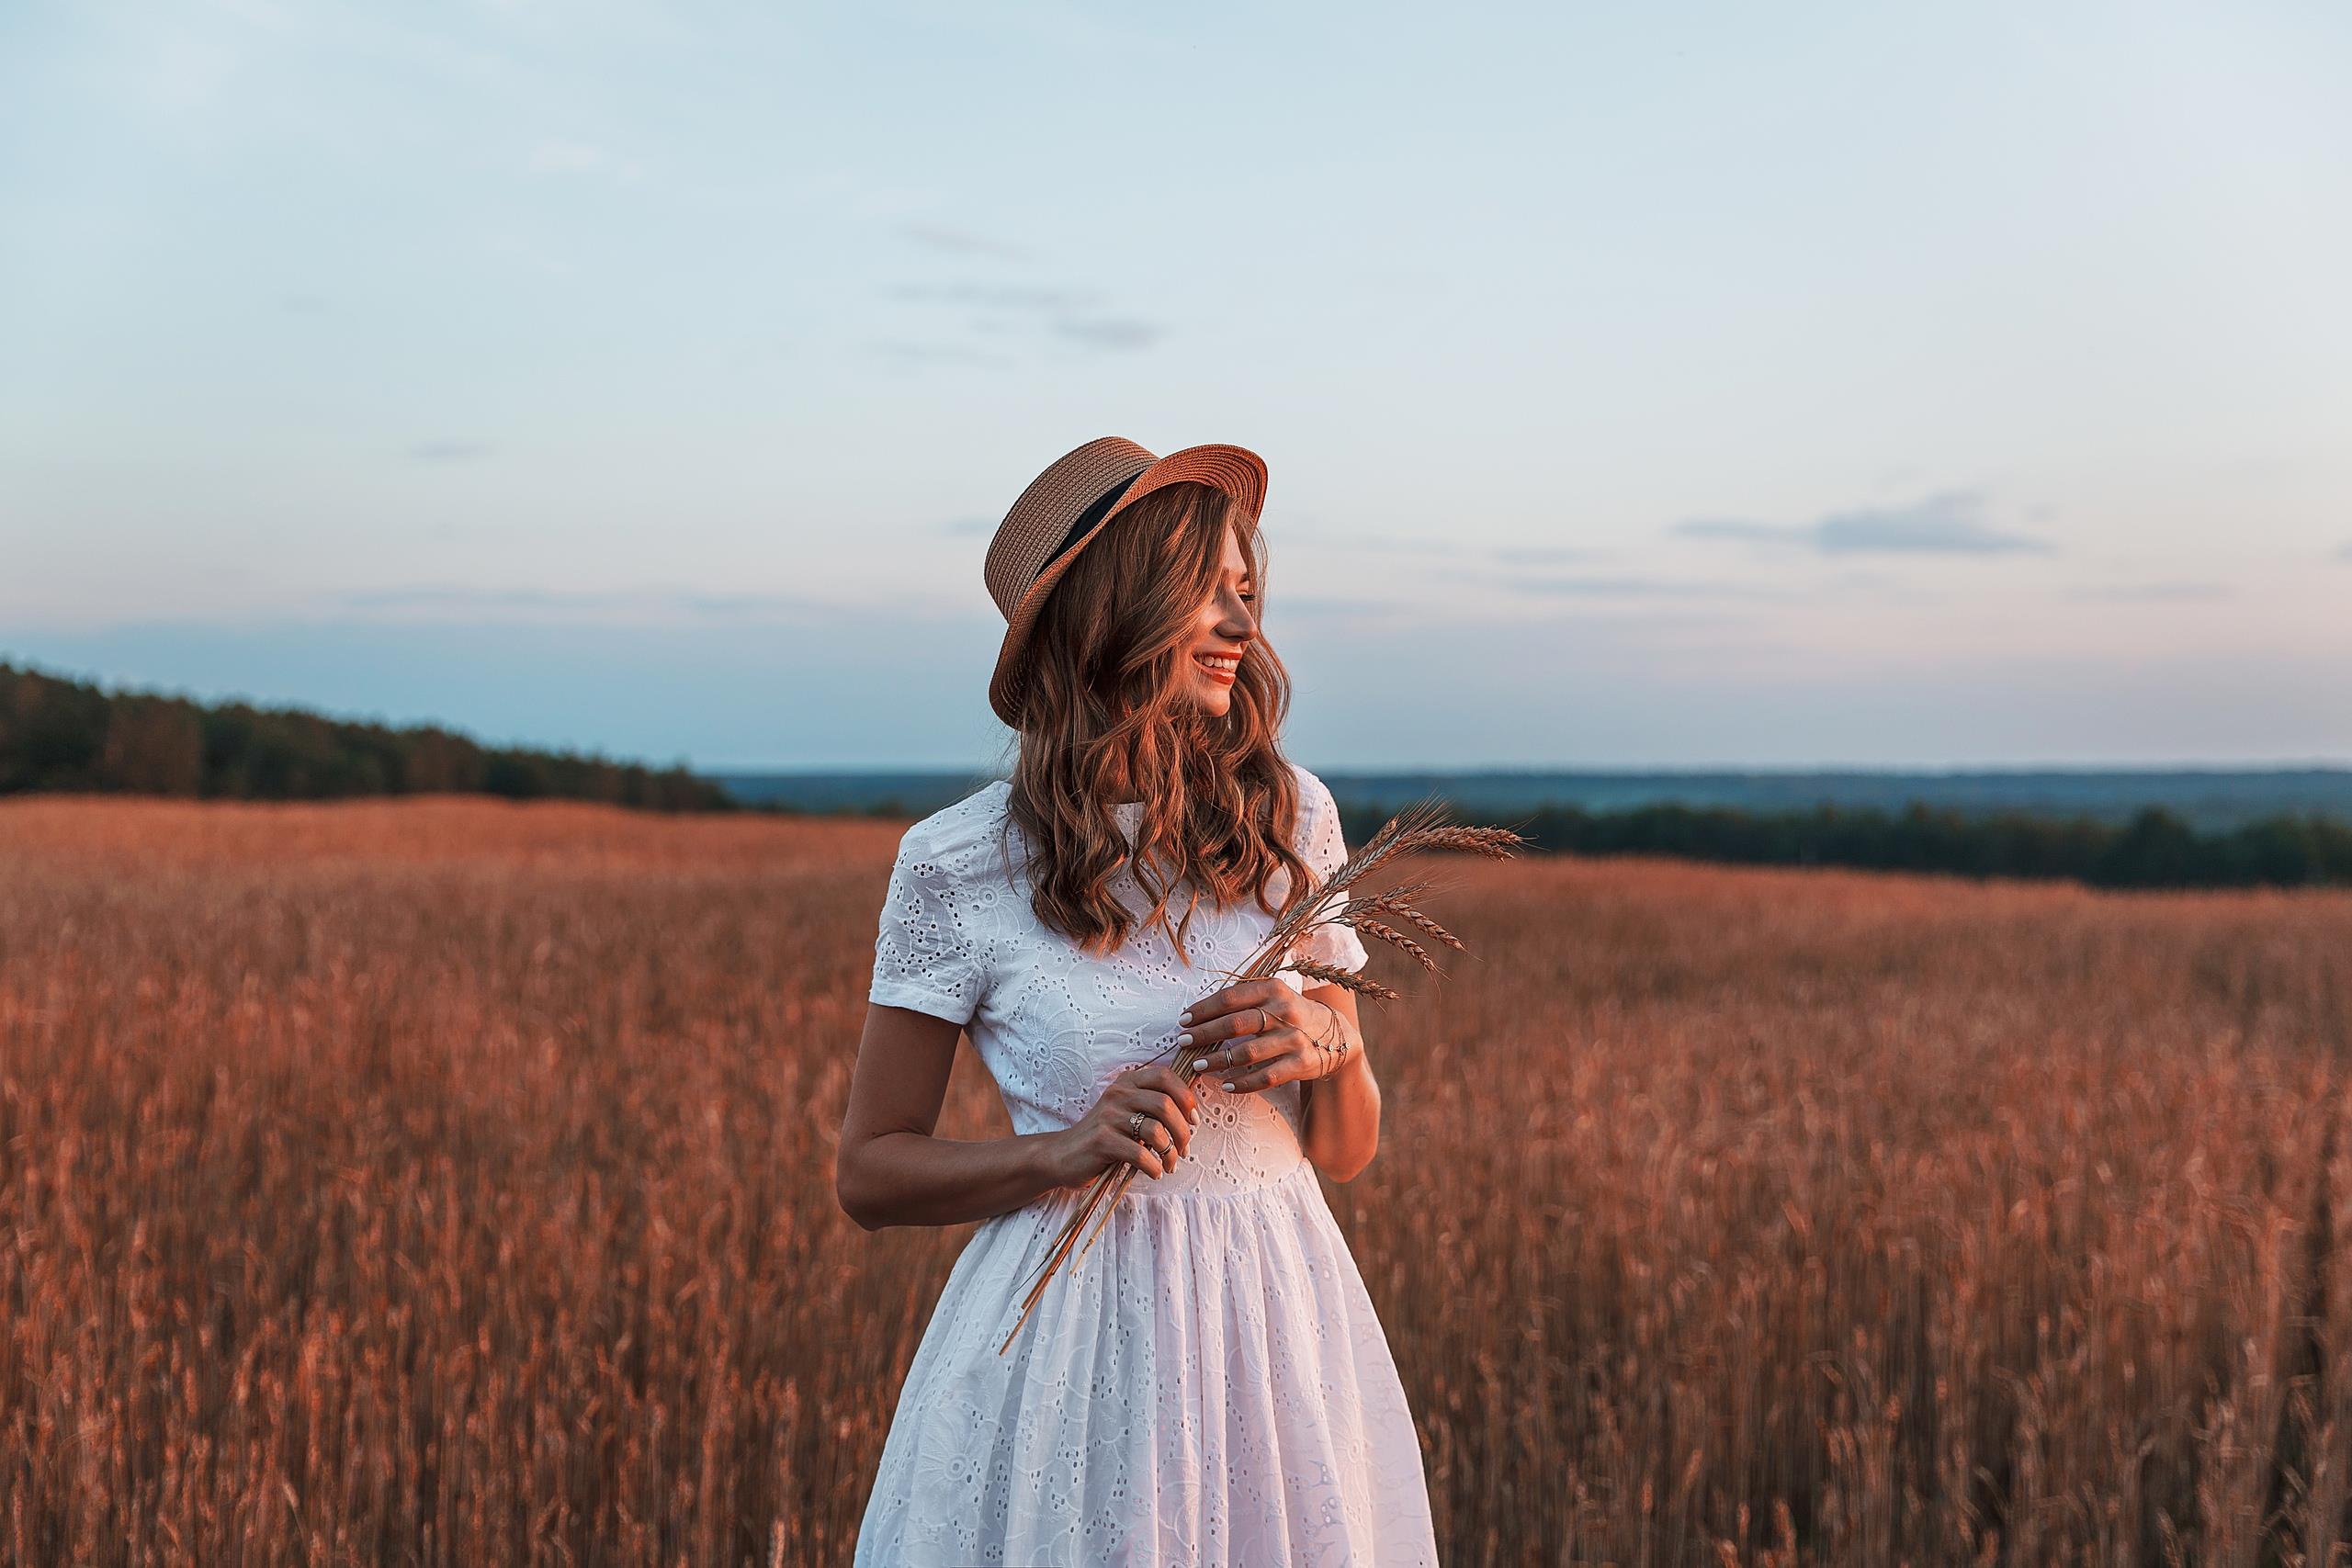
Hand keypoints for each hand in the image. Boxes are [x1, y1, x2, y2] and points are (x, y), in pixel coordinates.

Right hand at [1045, 1064, 1200, 1184]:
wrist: (1064, 1155)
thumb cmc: (1106, 1136)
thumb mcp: (1128, 1112)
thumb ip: (1153, 1108)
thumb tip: (1192, 1117)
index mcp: (1127, 1082)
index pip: (1165, 1076)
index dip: (1186, 1097)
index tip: (1192, 1120)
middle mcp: (1118, 1094)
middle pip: (1165, 1105)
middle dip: (1183, 1132)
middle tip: (1184, 1149)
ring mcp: (1108, 1116)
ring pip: (1155, 1131)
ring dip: (1170, 1153)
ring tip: (1169, 1164)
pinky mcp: (1102, 1141)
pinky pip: (1140, 1154)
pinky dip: (1154, 1167)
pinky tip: (1154, 1172)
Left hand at [1175, 978, 1357, 1094]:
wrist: (1335, 1034)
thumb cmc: (1290, 1014)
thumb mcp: (1273, 996)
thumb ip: (1242, 999)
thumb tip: (1199, 1012)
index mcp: (1273, 989)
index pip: (1230, 998)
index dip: (1203, 1009)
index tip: (1183, 1020)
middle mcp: (1285, 1012)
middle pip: (1236, 1024)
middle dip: (1204, 1034)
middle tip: (1182, 1042)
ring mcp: (1295, 1038)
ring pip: (1248, 1053)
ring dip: (1218, 1060)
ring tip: (1199, 1065)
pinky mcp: (1302, 1063)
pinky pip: (1267, 1077)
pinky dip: (1244, 1083)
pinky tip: (1227, 1084)